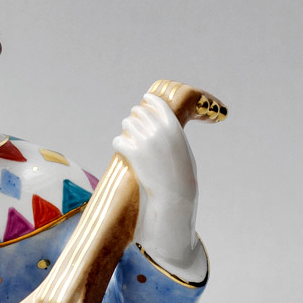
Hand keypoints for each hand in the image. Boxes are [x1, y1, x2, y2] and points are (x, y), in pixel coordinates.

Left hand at [113, 93, 202, 274]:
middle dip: (135, 119)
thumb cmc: (182, 180)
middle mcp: (160, 131)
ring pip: (127, 123)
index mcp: (175, 128)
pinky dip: (119, 144)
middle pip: (139, 112)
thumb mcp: (184, 153)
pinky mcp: (133, 153)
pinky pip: (119, 140)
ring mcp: (146, 141)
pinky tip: (122, 151)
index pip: (157, 104)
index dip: (148, 103)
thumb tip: (164, 126)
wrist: (175, 199)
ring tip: (128, 142)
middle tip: (134, 129)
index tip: (143, 103)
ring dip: (126, 130)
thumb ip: (174, 136)